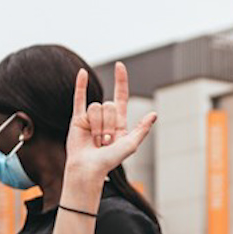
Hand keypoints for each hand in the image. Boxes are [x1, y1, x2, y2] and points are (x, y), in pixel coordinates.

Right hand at [65, 64, 155, 185]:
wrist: (89, 168)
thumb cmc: (110, 160)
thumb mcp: (131, 145)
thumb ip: (141, 129)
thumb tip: (154, 114)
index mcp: (119, 122)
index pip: (120, 96)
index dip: (121, 81)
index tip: (120, 66)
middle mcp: (105, 117)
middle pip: (109, 105)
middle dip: (108, 124)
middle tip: (106, 141)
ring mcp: (91, 117)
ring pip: (96, 107)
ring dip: (97, 126)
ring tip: (96, 140)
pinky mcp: (78, 118)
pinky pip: (79, 98)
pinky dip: (80, 85)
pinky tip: (82, 73)